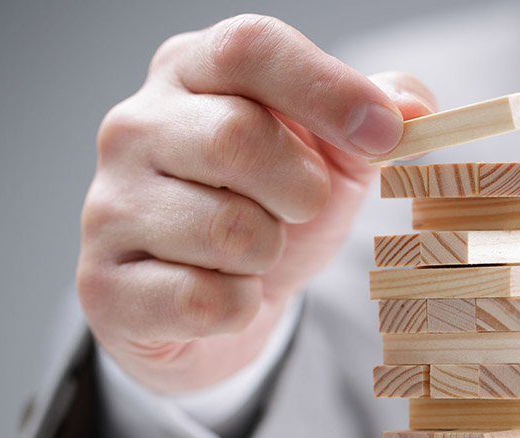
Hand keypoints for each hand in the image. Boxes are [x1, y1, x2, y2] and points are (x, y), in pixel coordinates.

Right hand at [76, 14, 434, 392]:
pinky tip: (224, 296)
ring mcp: (109, 206)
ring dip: (270, 255)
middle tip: (300, 208)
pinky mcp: (105, 287)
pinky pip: (205, 301)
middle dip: (301, 190)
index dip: (327, 89)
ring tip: (253, 253)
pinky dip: (240, 307)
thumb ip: (375, 119)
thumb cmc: (271, 212)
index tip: (385, 136)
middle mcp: (135, 127)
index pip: (250, 48)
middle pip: (237, 139)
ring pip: (227, 231)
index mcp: (191, 73)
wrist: (212, 306)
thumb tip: (414, 108)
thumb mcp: (332, 158)